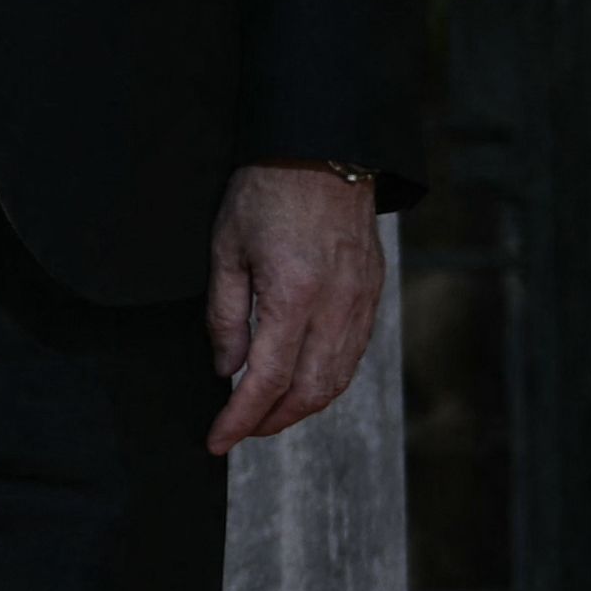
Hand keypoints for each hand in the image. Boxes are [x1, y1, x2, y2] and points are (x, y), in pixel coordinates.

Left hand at [205, 162, 383, 450]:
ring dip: (302, 407)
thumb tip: (227, 370)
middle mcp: (335, 306)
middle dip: (272, 422)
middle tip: (240, 431)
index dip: (240, 418)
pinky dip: (326, 380)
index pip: (267, 380)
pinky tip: (302, 382)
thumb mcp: (226, 248)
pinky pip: (353, 354)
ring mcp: (360, 302)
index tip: (217, 440)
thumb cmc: (267, 191)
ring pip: (336, 379)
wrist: (324, 150)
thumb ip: (225, 316)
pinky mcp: (372, 294)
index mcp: (293, 295)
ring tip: (268, 414)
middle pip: (309, 391)